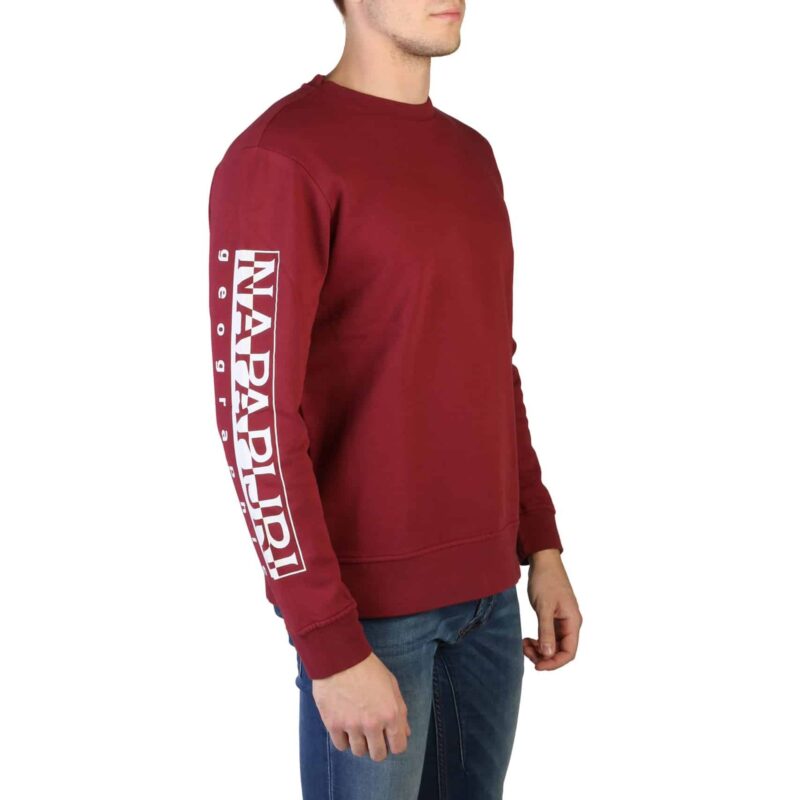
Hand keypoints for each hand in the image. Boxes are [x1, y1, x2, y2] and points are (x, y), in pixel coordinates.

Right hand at [312, 652, 410, 760]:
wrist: (340, 657)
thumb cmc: (368, 668)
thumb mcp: (391, 685)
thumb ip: (400, 711)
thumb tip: (405, 732)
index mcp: (390, 714)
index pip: (398, 747)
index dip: (395, 744)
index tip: (389, 739)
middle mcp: (372, 724)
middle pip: (378, 755)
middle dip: (377, 747)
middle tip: (372, 736)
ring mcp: (352, 726)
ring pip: (359, 752)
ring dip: (360, 743)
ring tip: (357, 728)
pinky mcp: (333, 724)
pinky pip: (341, 746)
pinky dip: (344, 740)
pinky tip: (345, 727)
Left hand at [523, 549, 581, 669]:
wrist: (544, 562)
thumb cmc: (546, 581)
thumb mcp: (544, 607)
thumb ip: (546, 631)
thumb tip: (548, 655)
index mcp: (573, 622)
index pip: (569, 653)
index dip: (554, 663)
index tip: (537, 666)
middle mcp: (570, 624)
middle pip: (560, 651)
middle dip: (544, 656)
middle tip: (525, 650)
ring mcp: (562, 621)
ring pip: (553, 645)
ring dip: (539, 649)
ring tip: (524, 644)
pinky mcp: (553, 618)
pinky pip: (548, 637)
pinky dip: (538, 641)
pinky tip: (527, 640)